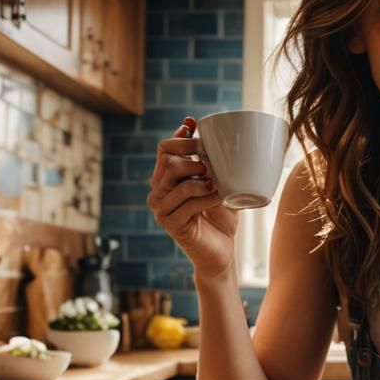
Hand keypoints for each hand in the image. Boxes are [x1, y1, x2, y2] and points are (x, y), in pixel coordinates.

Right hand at [147, 117, 238, 277]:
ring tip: (218, 183)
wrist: (221, 252)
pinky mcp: (171, 225)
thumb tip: (214, 131)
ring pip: (178, 182)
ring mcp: (161, 209)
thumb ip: (211, 162)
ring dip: (202, 179)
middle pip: (169, 162)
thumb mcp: (216, 184)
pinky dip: (207, 198)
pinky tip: (220, 197)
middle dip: (192, 157)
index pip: (164, 149)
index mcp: (165, 178)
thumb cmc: (219, 216)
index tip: (195, 128)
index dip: (180, 137)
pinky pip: (188, 204)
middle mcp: (158, 192)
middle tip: (212, 164)